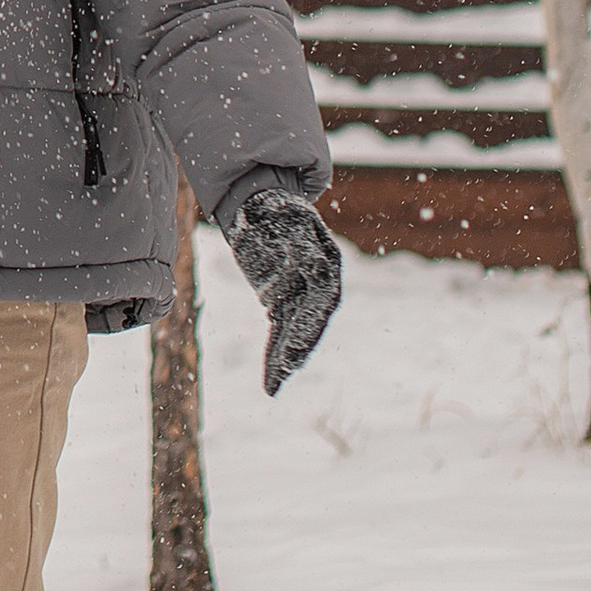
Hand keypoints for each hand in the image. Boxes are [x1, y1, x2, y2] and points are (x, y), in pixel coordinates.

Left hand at [223, 182, 342, 393]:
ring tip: (273, 385)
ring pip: (295, 333)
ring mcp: (300, 296)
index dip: (312, 323)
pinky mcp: (282, 303)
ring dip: (285, 359)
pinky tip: (271, 380)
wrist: (263, 204)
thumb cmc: (278, 210)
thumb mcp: (290, 221)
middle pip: (311, 322)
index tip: (298, 344)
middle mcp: (318, 285)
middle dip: (298, 345)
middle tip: (286, 368)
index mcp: (327, 264)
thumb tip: (316, 267)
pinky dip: (274, 355)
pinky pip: (280, 333)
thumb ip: (303, 246)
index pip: (323, 301)